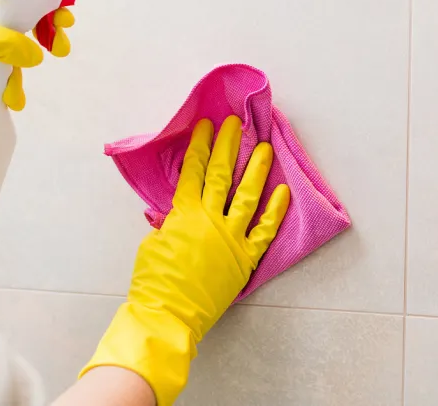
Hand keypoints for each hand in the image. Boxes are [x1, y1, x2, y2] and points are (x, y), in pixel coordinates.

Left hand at [0, 0, 73, 110]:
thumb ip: (10, 42)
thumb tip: (36, 55)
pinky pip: (1, 69)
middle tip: (61, 51)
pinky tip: (10, 98)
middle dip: (43, 40)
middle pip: (24, 24)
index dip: (47, 6)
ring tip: (15, 94)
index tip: (65, 20)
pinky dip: (8, 83)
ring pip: (14, 52)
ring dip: (19, 73)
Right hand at [80, 116, 289, 405]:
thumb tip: (176, 215)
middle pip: (220, 174)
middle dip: (227, 145)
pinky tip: (284, 192)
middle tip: (235, 123)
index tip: (205, 126)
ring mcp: (230, 237)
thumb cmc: (153, 281)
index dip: (199, 146)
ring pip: (247, 195)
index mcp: (183, 214)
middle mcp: (209, 219)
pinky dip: (275, 212)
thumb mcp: (153, 243)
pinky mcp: (245, 258)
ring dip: (256, 169)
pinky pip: (264, 231)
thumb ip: (169, 224)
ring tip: (265, 147)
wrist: (167, 314)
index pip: (193, 171)